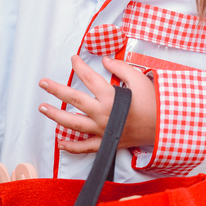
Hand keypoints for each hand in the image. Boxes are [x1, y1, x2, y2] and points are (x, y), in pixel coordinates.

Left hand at [39, 55, 156, 153]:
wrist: (163, 128)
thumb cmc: (154, 103)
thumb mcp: (139, 79)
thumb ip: (120, 68)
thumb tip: (105, 60)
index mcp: (110, 96)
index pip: (88, 77)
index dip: (78, 66)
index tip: (72, 59)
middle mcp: (102, 113)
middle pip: (73, 99)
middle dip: (56, 90)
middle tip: (43, 83)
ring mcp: (102, 130)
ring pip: (73, 124)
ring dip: (56, 116)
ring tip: (43, 108)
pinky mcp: (105, 142)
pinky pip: (85, 147)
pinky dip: (72, 147)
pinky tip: (60, 143)